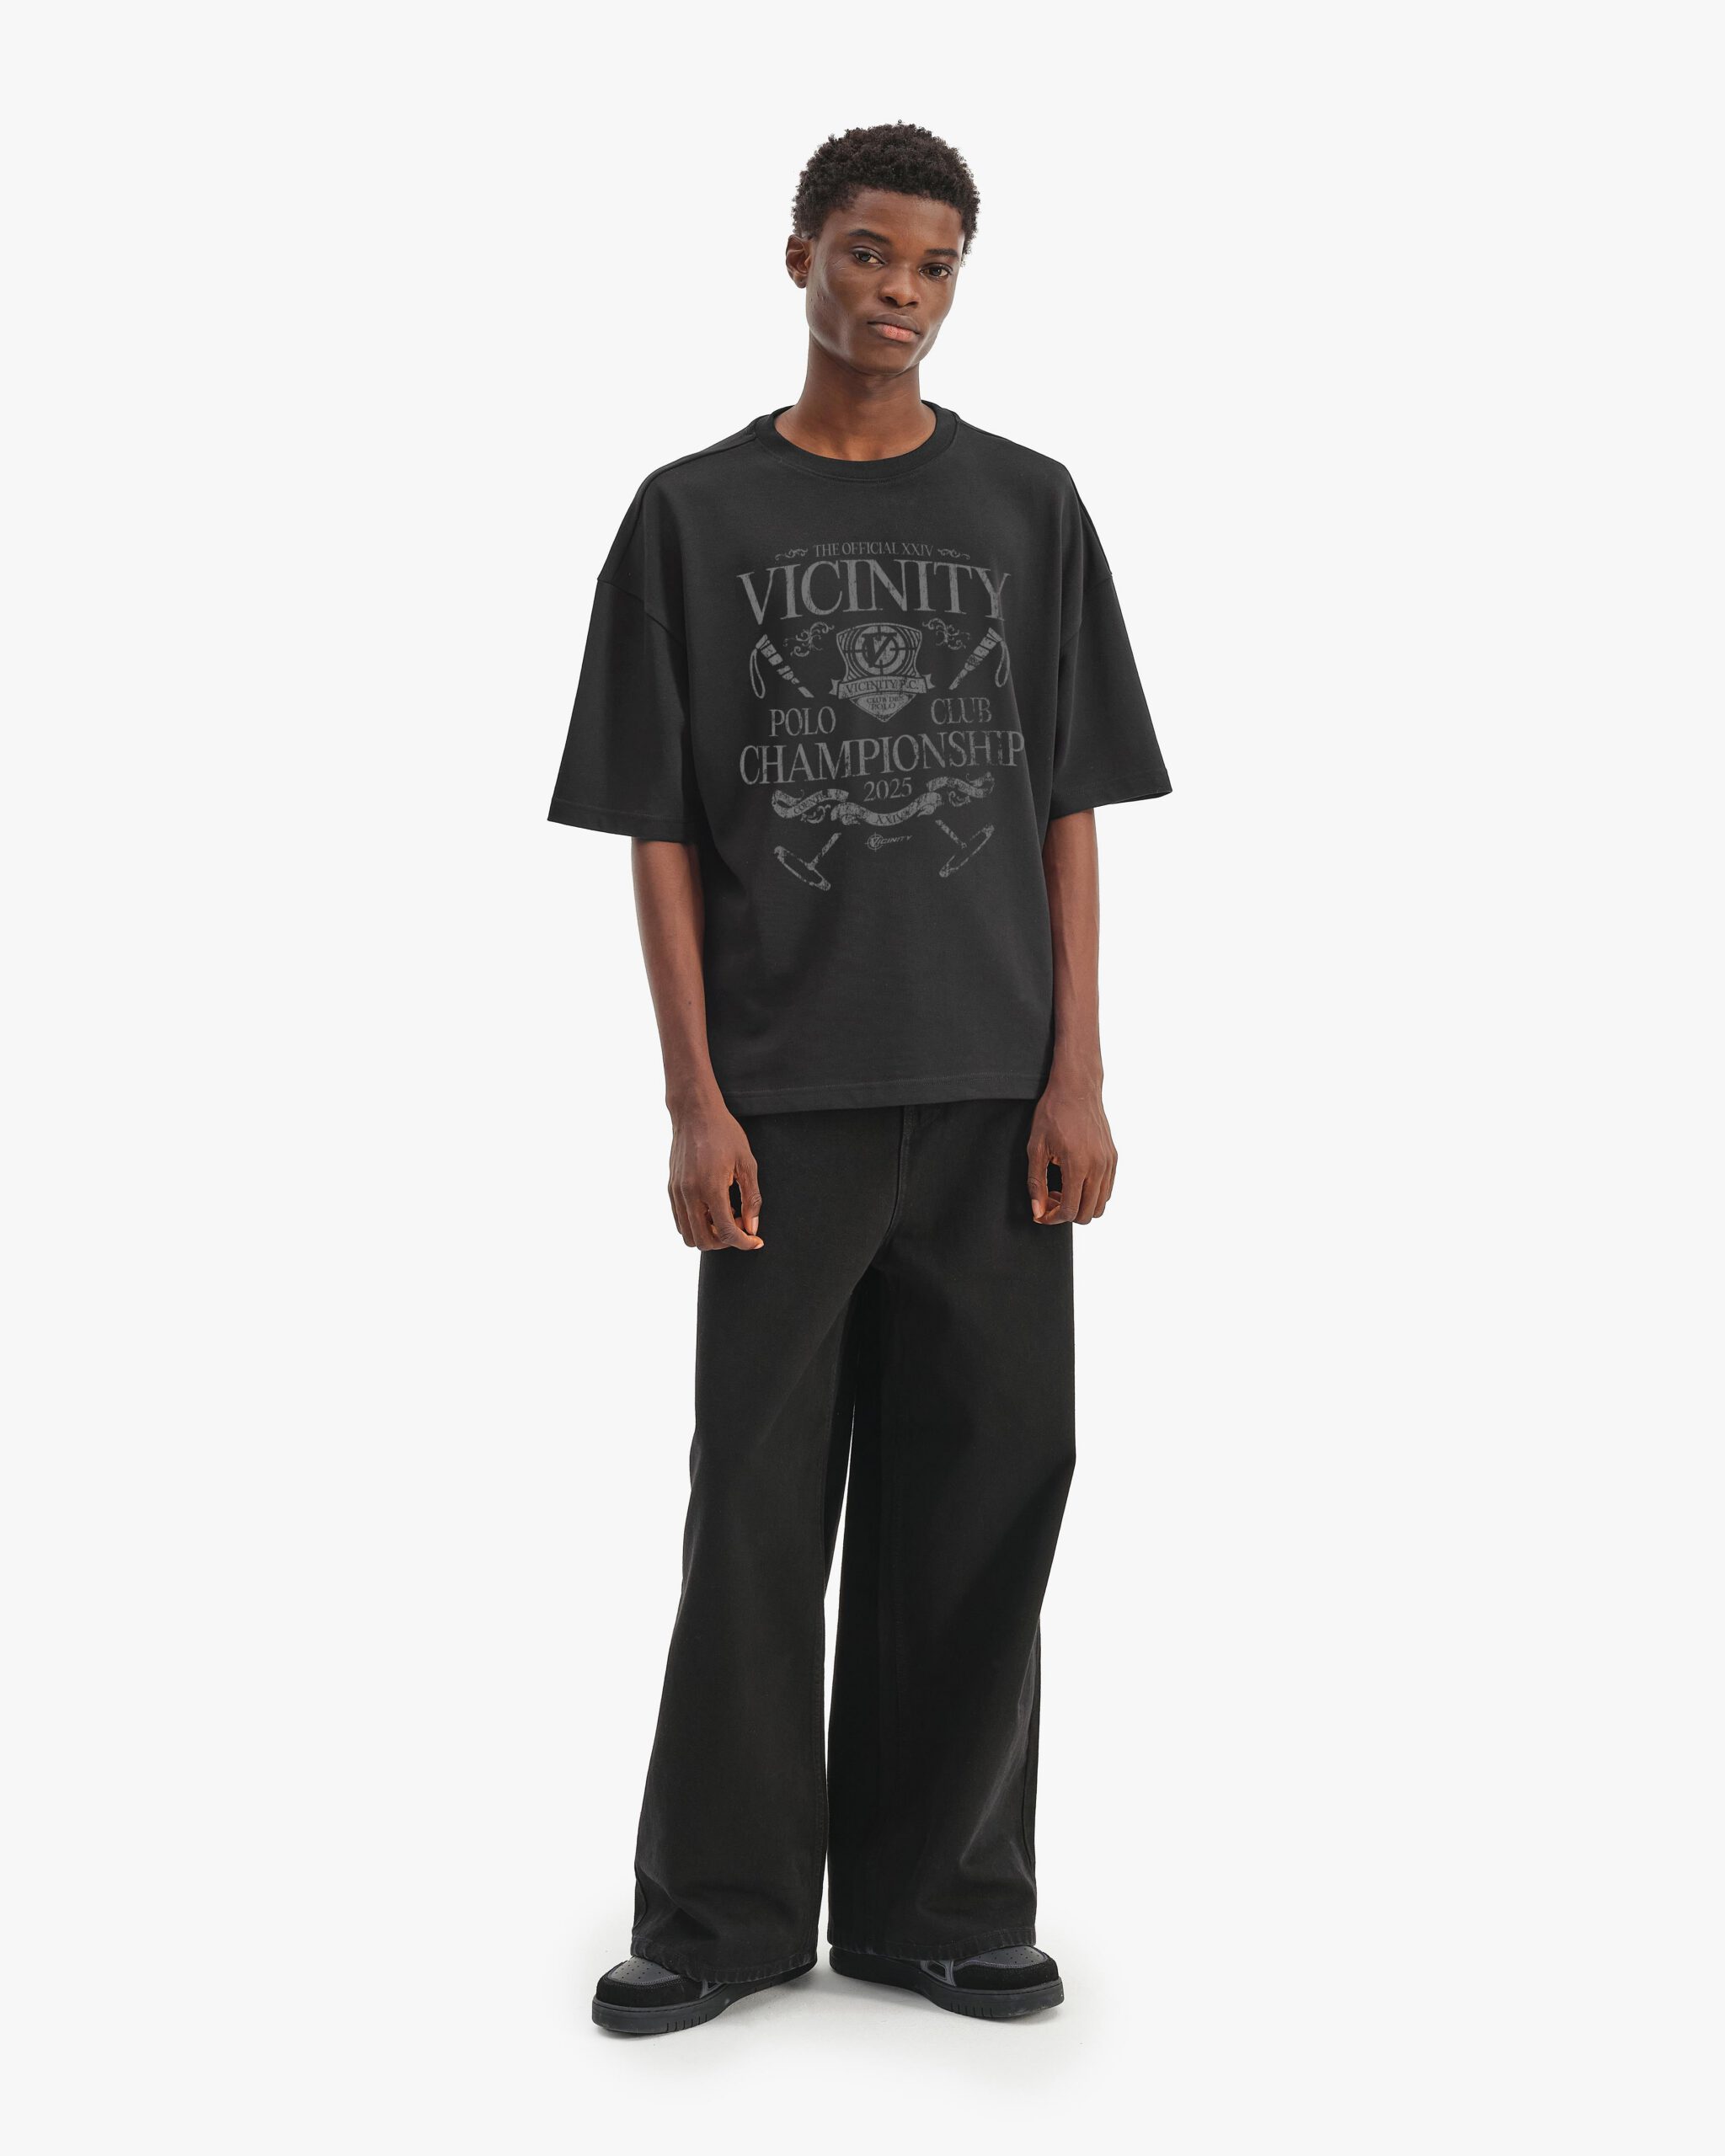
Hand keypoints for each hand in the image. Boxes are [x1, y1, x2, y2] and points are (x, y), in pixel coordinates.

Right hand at [667, 1099, 763, 1251]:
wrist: (695, 1112)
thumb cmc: (725, 1133)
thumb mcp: (747, 1163)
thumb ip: (751, 1198)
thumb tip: (752, 1227)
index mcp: (710, 1188)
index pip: (726, 1232)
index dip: (744, 1242)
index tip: (755, 1240)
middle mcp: (689, 1194)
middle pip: (704, 1241)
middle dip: (725, 1241)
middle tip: (740, 1224)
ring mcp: (676, 1192)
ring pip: (688, 1235)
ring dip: (709, 1234)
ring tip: (726, 1214)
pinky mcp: (670, 1187)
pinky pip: (680, 1220)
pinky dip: (697, 1224)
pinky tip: (713, 1206)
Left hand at [1027, 1079, 1116, 1225]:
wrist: (1077, 1088)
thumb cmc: (1053, 1113)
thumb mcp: (1036, 1148)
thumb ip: (1036, 1183)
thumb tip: (1038, 1210)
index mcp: (1077, 1165)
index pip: (1069, 1210)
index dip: (1052, 1218)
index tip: (1041, 1212)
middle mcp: (1098, 1167)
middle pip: (1087, 1214)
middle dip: (1065, 1214)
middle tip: (1048, 1199)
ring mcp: (1109, 1163)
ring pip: (1101, 1205)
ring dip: (1080, 1205)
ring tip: (1061, 1189)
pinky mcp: (1113, 1158)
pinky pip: (1107, 1189)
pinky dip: (1092, 1194)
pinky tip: (1074, 1180)